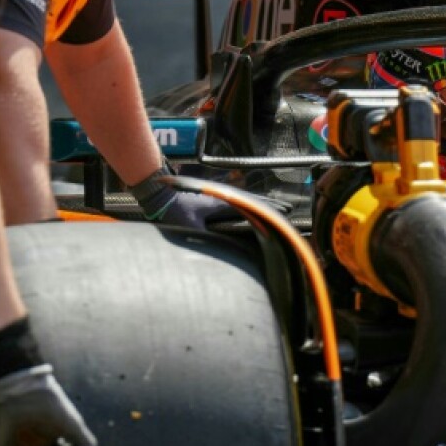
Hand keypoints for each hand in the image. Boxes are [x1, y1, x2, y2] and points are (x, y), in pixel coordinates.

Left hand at [130, 164, 291, 228]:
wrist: (159, 195)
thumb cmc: (174, 212)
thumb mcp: (192, 228)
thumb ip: (208, 238)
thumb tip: (225, 251)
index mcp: (223, 203)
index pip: (252, 204)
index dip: (270, 208)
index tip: (286, 209)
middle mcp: (223, 198)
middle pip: (251, 200)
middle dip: (268, 205)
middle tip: (285, 208)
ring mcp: (216, 197)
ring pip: (243, 200)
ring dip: (258, 204)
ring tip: (271, 209)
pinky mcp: (209, 200)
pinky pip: (233, 202)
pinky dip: (245, 205)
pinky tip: (247, 210)